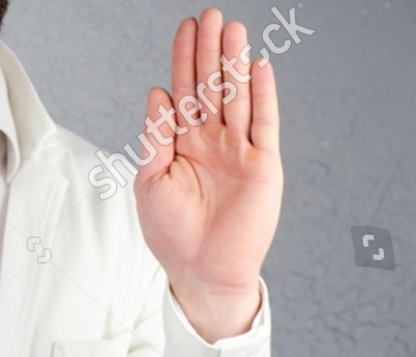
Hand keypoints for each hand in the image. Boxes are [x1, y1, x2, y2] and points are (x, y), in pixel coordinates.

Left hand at [133, 8, 282, 343]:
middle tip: (211, 16)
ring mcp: (239, 151)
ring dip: (236, 64)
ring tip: (233, 30)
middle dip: (210, 52)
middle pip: (212, 86)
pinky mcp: (263, 166)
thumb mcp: (150, 183)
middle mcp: (212, 141)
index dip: (184, 60)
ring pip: (238, 98)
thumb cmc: (172, 234)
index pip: (183, 92)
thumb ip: (155, 138)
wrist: (201, 271)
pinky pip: (264, 124)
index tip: (185, 28)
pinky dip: (263, 96)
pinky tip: (259, 67)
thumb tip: (157, 92)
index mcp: (182, 144)